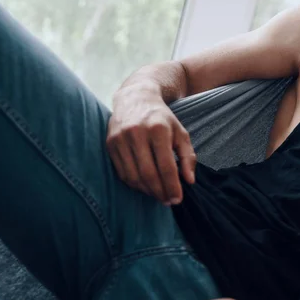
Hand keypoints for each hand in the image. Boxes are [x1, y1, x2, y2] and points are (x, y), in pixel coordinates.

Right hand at [107, 87, 195, 204]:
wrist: (136, 98)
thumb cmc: (162, 119)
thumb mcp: (180, 133)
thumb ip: (188, 156)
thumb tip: (189, 181)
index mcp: (158, 129)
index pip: (166, 166)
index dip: (172, 186)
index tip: (178, 199)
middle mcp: (137, 133)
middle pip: (148, 173)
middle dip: (160, 192)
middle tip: (168, 201)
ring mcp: (120, 138)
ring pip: (133, 176)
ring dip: (147, 191)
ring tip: (158, 195)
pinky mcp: (110, 143)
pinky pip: (122, 172)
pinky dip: (134, 184)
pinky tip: (145, 187)